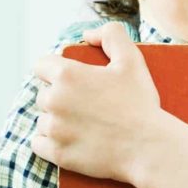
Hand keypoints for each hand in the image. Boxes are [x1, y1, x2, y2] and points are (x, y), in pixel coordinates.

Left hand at [31, 22, 164, 182]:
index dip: (55, 71)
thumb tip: (87, 34)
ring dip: (56, 122)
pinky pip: (39, 144)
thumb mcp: (132, 60)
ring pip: (43, 120)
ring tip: (83, 125)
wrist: (149, 146)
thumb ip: (111, 35)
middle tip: (85, 106)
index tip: (72, 81)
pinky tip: (71, 141)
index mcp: (67, 75)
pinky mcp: (56, 153)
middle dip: (60, 98)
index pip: (41, 66)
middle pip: (43, 95)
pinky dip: (51, 144)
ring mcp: (54, 129)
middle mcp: (54, 100)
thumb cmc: (141, 103)